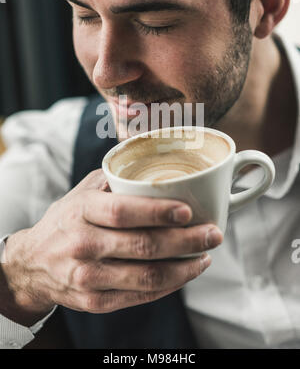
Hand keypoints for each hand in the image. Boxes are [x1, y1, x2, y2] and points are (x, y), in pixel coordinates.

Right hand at [2, 169, 222, 323]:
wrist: (33, 264)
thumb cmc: (67, 220)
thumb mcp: (83, 191)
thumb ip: (116, 179)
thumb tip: (161, 167)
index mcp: (81, 211)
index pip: (123, 211)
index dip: (158, 212)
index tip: (189, 211)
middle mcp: (83, 245)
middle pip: (142, 246)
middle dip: (186, 241)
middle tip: (213, 234)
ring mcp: (88, 278)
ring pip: (147, 277)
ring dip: (184, 268)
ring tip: (205, 256)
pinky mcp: (95, 302)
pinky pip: (140, 296)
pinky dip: (169, 285)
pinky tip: (184, 273)